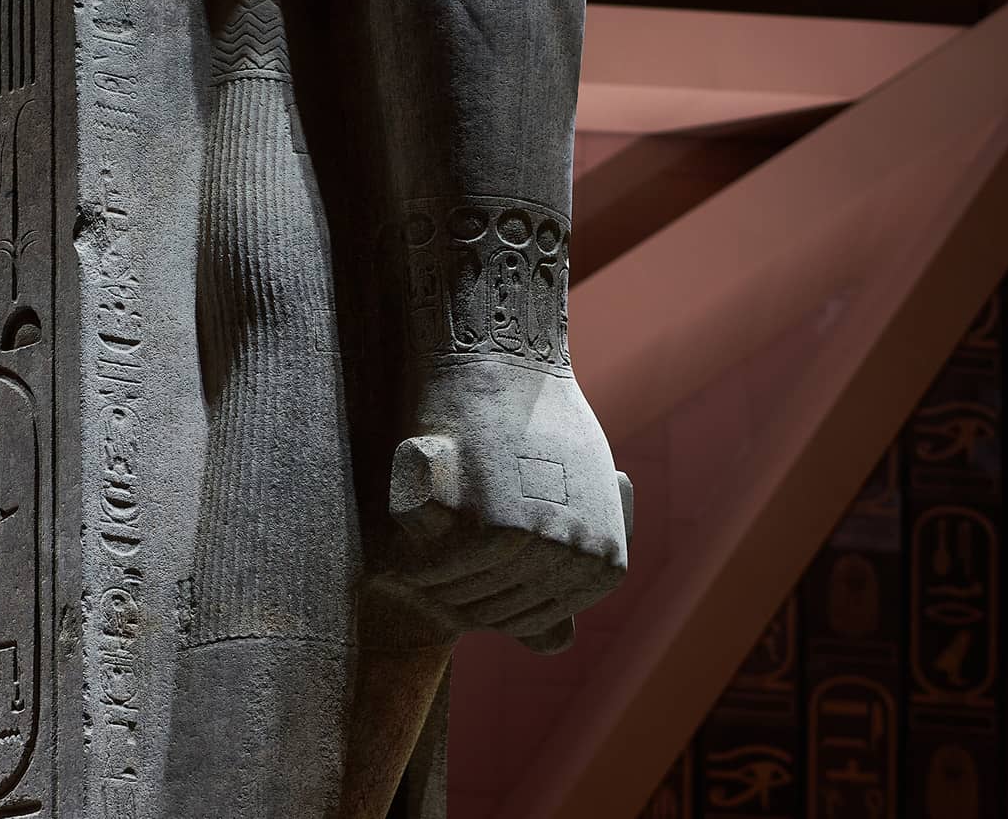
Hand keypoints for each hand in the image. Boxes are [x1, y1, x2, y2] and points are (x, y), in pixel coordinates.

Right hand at [386, 362, 630, 651]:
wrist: (508, 362)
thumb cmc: (538, 431)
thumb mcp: (575, 505)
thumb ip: (562, 573)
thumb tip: (556, 646)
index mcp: (603, 565)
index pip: (530, 618)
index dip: (486, 604)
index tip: (457, 579)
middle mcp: (577, 558)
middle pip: (495, 608)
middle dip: (454, 594)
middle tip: (421, 569)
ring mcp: (537, 543)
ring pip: (462, 590)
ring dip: (427, 580)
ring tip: (404, 560)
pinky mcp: (490, 523)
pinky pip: (436, 565)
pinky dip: (414, 558)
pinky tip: (404, 542)